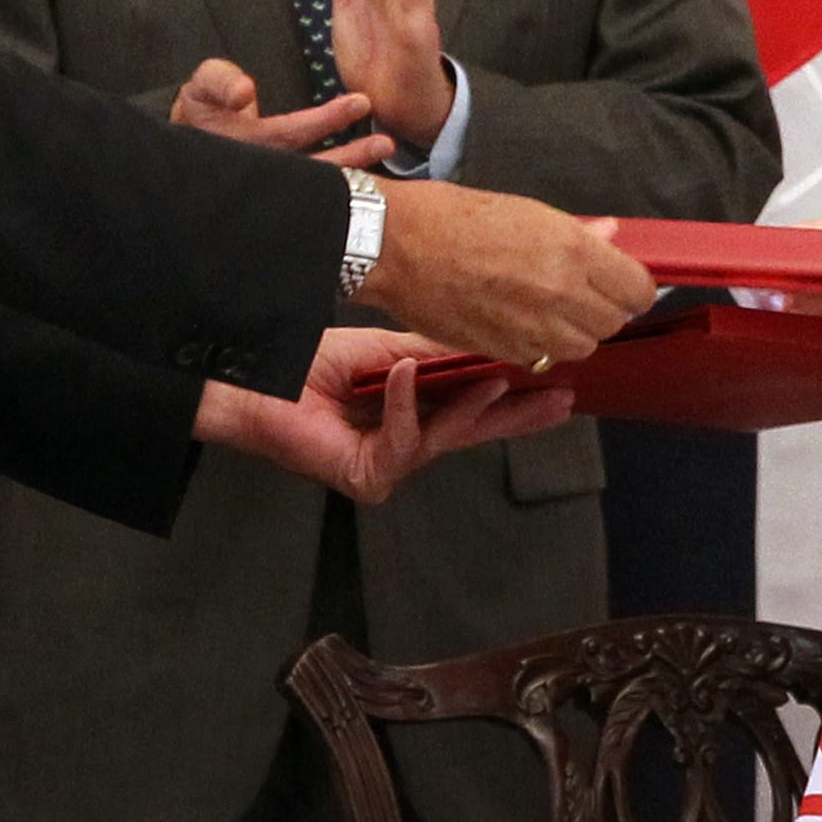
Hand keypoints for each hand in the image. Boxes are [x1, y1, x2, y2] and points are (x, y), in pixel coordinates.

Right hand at [172, 58, 383, 168]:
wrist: (182, 153)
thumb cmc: (197, 116)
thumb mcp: (200, 90)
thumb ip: (220, 81)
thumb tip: (245, 92)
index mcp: (251, 147)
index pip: (294, 133)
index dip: (327, 119)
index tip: (360, 103)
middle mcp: (268, 170)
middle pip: (316, 168)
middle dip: (353, 155)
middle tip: (387, 143)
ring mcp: (277, 183)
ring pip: (320, 180)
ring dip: (354, 165)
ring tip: (386, 150)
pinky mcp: (283, 190)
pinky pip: (317, 189)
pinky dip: (345, 184)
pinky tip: (372, 176)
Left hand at [197, 328, 576, 503]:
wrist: (256, 383)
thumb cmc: (307, 367)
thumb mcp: (383, 348)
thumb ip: (432, 355)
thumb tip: (483, 346)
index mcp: (411, 413)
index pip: (472, 407)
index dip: (512, 395)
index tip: (554, 379)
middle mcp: (406, 443)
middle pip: (473, 431)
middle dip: (520, 416)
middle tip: (565, 401)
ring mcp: (389, 466)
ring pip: (446, 437)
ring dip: (475, 406)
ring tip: (507, 381)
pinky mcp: (370, 476)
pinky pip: (402, 438)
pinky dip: (404, 402)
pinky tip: (403, 372)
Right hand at [360, 179, 655, 368]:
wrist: (394, 246)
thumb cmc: (452, 218)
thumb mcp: (523, 211)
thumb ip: (575, 234)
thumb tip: (610, 236)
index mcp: (572, 250)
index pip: (638, 290)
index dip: (631, 288)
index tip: (619, 282)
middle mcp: (561, 294)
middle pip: (614, 322)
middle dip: (603, 309)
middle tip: (579, 292)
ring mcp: (534, 328)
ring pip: (583, 346)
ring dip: (574, 332)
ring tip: (548, 309)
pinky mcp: (505, 351)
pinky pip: (544, 358)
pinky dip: (540, 346)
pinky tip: (518, 322)